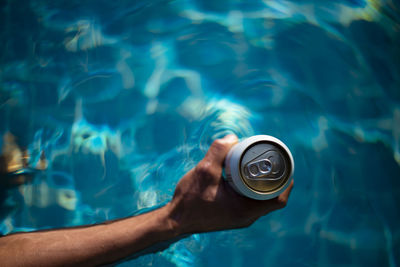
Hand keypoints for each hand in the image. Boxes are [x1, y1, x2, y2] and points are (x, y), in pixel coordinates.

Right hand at [168, 134, 293, 233]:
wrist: (174, 220)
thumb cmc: (189, 199)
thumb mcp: (204, 171)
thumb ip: (218, 151)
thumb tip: (233, 137)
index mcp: (246, 211)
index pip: (278, 199)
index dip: (286, 182)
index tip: (284, 166)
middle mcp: (246, 217)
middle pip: (271, 198)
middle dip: (273, 179)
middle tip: (269, 161)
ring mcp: (238, 217)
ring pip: (259, 200)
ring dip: (261, 184)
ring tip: (258, 165)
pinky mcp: (230, 215)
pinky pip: (249, 202)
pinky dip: (250, 189)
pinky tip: (243, 176)